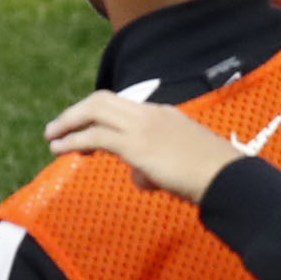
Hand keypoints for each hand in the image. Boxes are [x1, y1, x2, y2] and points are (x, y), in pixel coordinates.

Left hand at [43, 92, 247, 202]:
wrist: (229, 179)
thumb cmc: (213, 177)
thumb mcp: (181, 165)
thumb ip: (156, 167)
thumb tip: (139, 178)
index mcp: (165, 114)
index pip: (123, 106)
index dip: (98, 115)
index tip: (84, 130)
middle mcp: (151, 114)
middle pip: (103, 100)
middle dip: (76, 112)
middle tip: (58, 127)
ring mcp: (143, 126)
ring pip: (94, 111)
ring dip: (68, 122)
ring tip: (51, 137)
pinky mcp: (137, 145)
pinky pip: (95, 135)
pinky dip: (73, 140)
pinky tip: (60, 149)